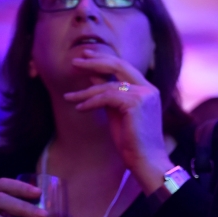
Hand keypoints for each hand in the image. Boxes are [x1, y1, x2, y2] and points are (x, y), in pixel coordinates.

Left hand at [63, 49, 172, 192]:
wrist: (146, 159)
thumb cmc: (132, 140)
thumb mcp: (117, 112)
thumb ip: (109, 94)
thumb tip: (94, 76)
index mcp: (147, 89)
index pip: (124, 67)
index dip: (103, 59)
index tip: (86, 57)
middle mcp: (148, 89)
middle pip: (118, 66)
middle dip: (94, 62)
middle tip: (74, 62)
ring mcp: (144, 95)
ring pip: (108, 86)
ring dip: (85, 92)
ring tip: (69, 98)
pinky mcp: (136, 103)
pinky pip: (107, 97)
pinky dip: (90, 102)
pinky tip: (80, 108)